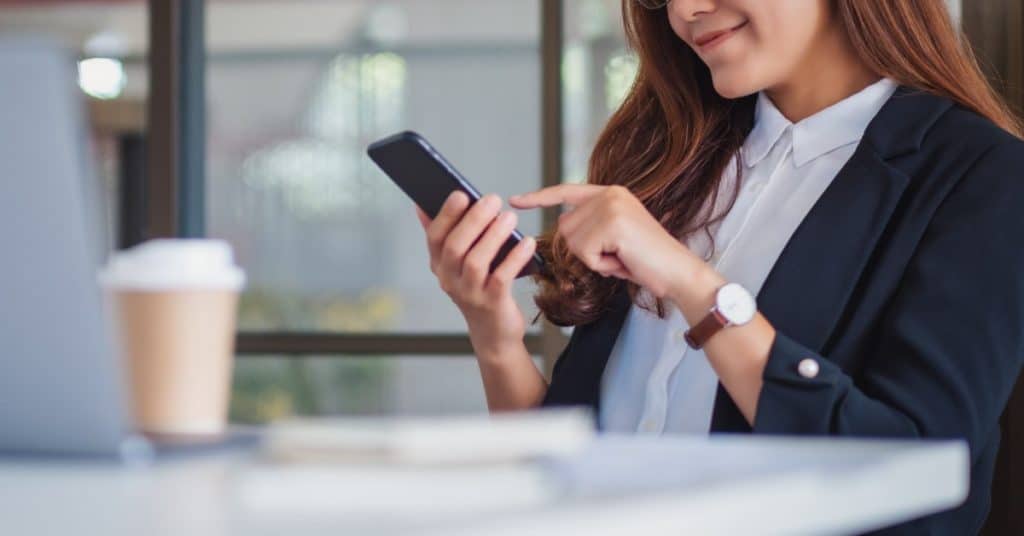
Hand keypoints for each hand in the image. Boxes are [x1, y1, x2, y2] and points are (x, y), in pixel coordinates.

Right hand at [416, 191, 537, 358]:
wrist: (493, 332)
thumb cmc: (479, 288)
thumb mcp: (458, 264)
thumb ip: (446, 235)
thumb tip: (422, 205)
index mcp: (440, 265)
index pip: (435, 237)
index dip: (446, 215)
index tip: (460, 193)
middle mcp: (449, 279)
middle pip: (455, 247)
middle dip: (473, 220)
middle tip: (492, 199)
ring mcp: (469, 293)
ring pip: (476, 261)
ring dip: (493, 236)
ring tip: (510, 217)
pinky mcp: (492, 304)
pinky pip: (501, 278)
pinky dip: (514, 258)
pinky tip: (527, 242)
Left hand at [510, 184, 703, 299]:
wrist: (676, 271)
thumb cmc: (646, 260)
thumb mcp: (613, 237)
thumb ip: (590, 226)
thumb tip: (563, 227)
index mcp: (609, 193)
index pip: (565, 192)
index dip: (539, 197)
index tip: (515, 199)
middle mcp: (609, 194)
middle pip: (566, 227)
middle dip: (585, 250)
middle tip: (616, 254)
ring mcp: (611, 207)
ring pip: (574, 242)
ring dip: (594, 260)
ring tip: (621, 257)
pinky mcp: (612, 224)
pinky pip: (586, 253)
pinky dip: (601, 265)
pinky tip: (623, 261)